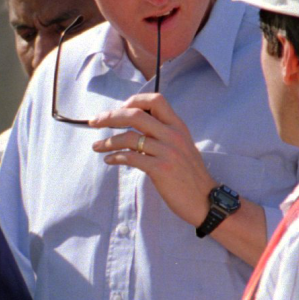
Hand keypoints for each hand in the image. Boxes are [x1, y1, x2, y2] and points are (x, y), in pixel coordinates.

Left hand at [88, 93, 268, 265]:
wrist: (205, 199)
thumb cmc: (189, 174)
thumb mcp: (181, 145)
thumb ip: (162, 132)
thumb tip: (133, 124)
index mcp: (178, 126)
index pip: (155, 100)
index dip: (133, 100)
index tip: (119, 109)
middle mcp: (173, 135)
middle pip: (135, 115)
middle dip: (109, 117)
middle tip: (93, 123)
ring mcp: (168, 152)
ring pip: (129, 137)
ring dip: (107, 141)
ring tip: (96, 146)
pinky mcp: (161, 170)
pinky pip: (131, 157)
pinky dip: (115, 157)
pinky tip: (109, 160)